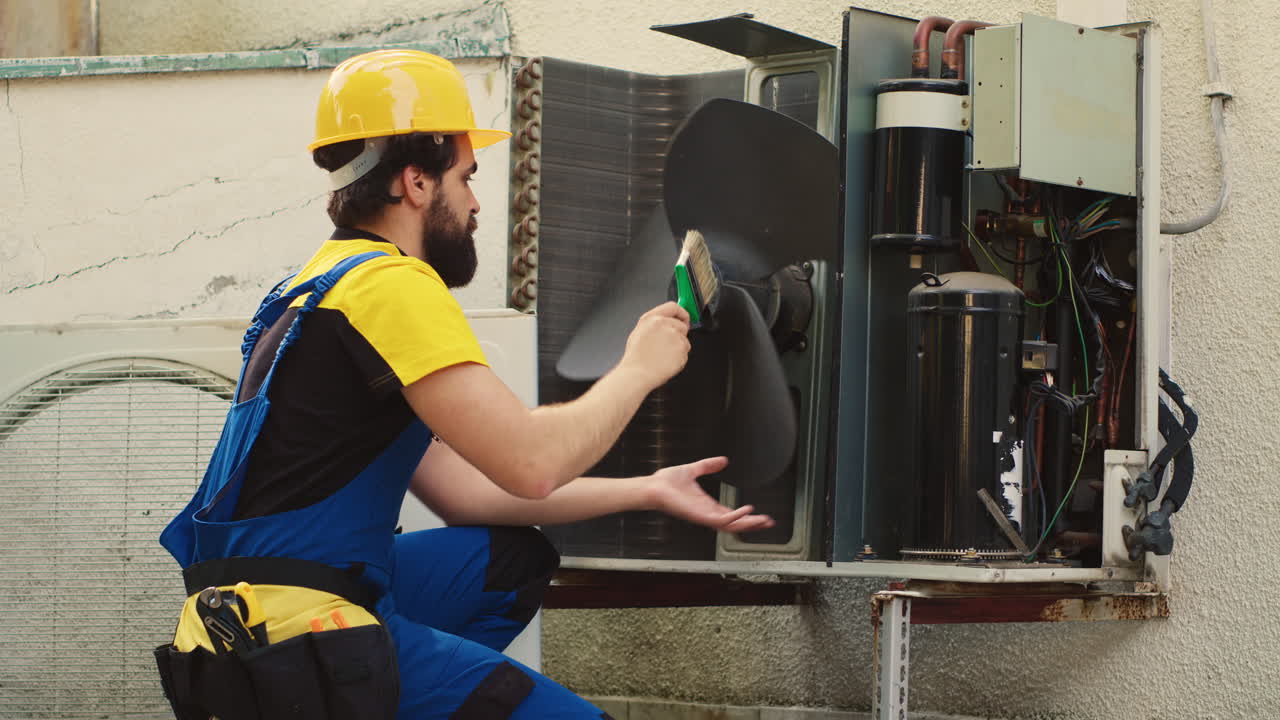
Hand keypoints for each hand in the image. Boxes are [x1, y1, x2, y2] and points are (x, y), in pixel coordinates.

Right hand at [618, 301, 691, 389]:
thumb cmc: (636, 358)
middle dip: (679, 335)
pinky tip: (667, 362)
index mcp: (651, 318)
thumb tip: (668, 322)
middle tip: (667, 346)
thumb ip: (655, 324)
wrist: (637, 373)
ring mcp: (674, 336)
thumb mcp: (640, 332)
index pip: (673, 307)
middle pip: (682, 325)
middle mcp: (664, 324)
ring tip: (663, 356)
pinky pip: (685, 353)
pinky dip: (679, 359)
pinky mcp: (681, 348)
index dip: (681, 313)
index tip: (684, 319)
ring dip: (678, 348)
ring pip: (684, 341)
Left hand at [646, 457, 774, 533]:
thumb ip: (708, 465)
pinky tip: (746, 510)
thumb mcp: (693, 469)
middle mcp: (707, 513)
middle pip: (735, 523)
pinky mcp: (699, 516)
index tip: (760, 514)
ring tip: (762, 520)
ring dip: (748, 523)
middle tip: (768, 522)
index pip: (732, 514)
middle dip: (752, 524)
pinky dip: (735, 516)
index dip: (747, 515)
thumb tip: (722, 460)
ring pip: (731, 525)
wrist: (653, 487)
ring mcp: (704, 516)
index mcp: (707, 505)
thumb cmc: (666, 483)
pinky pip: (721, 520)